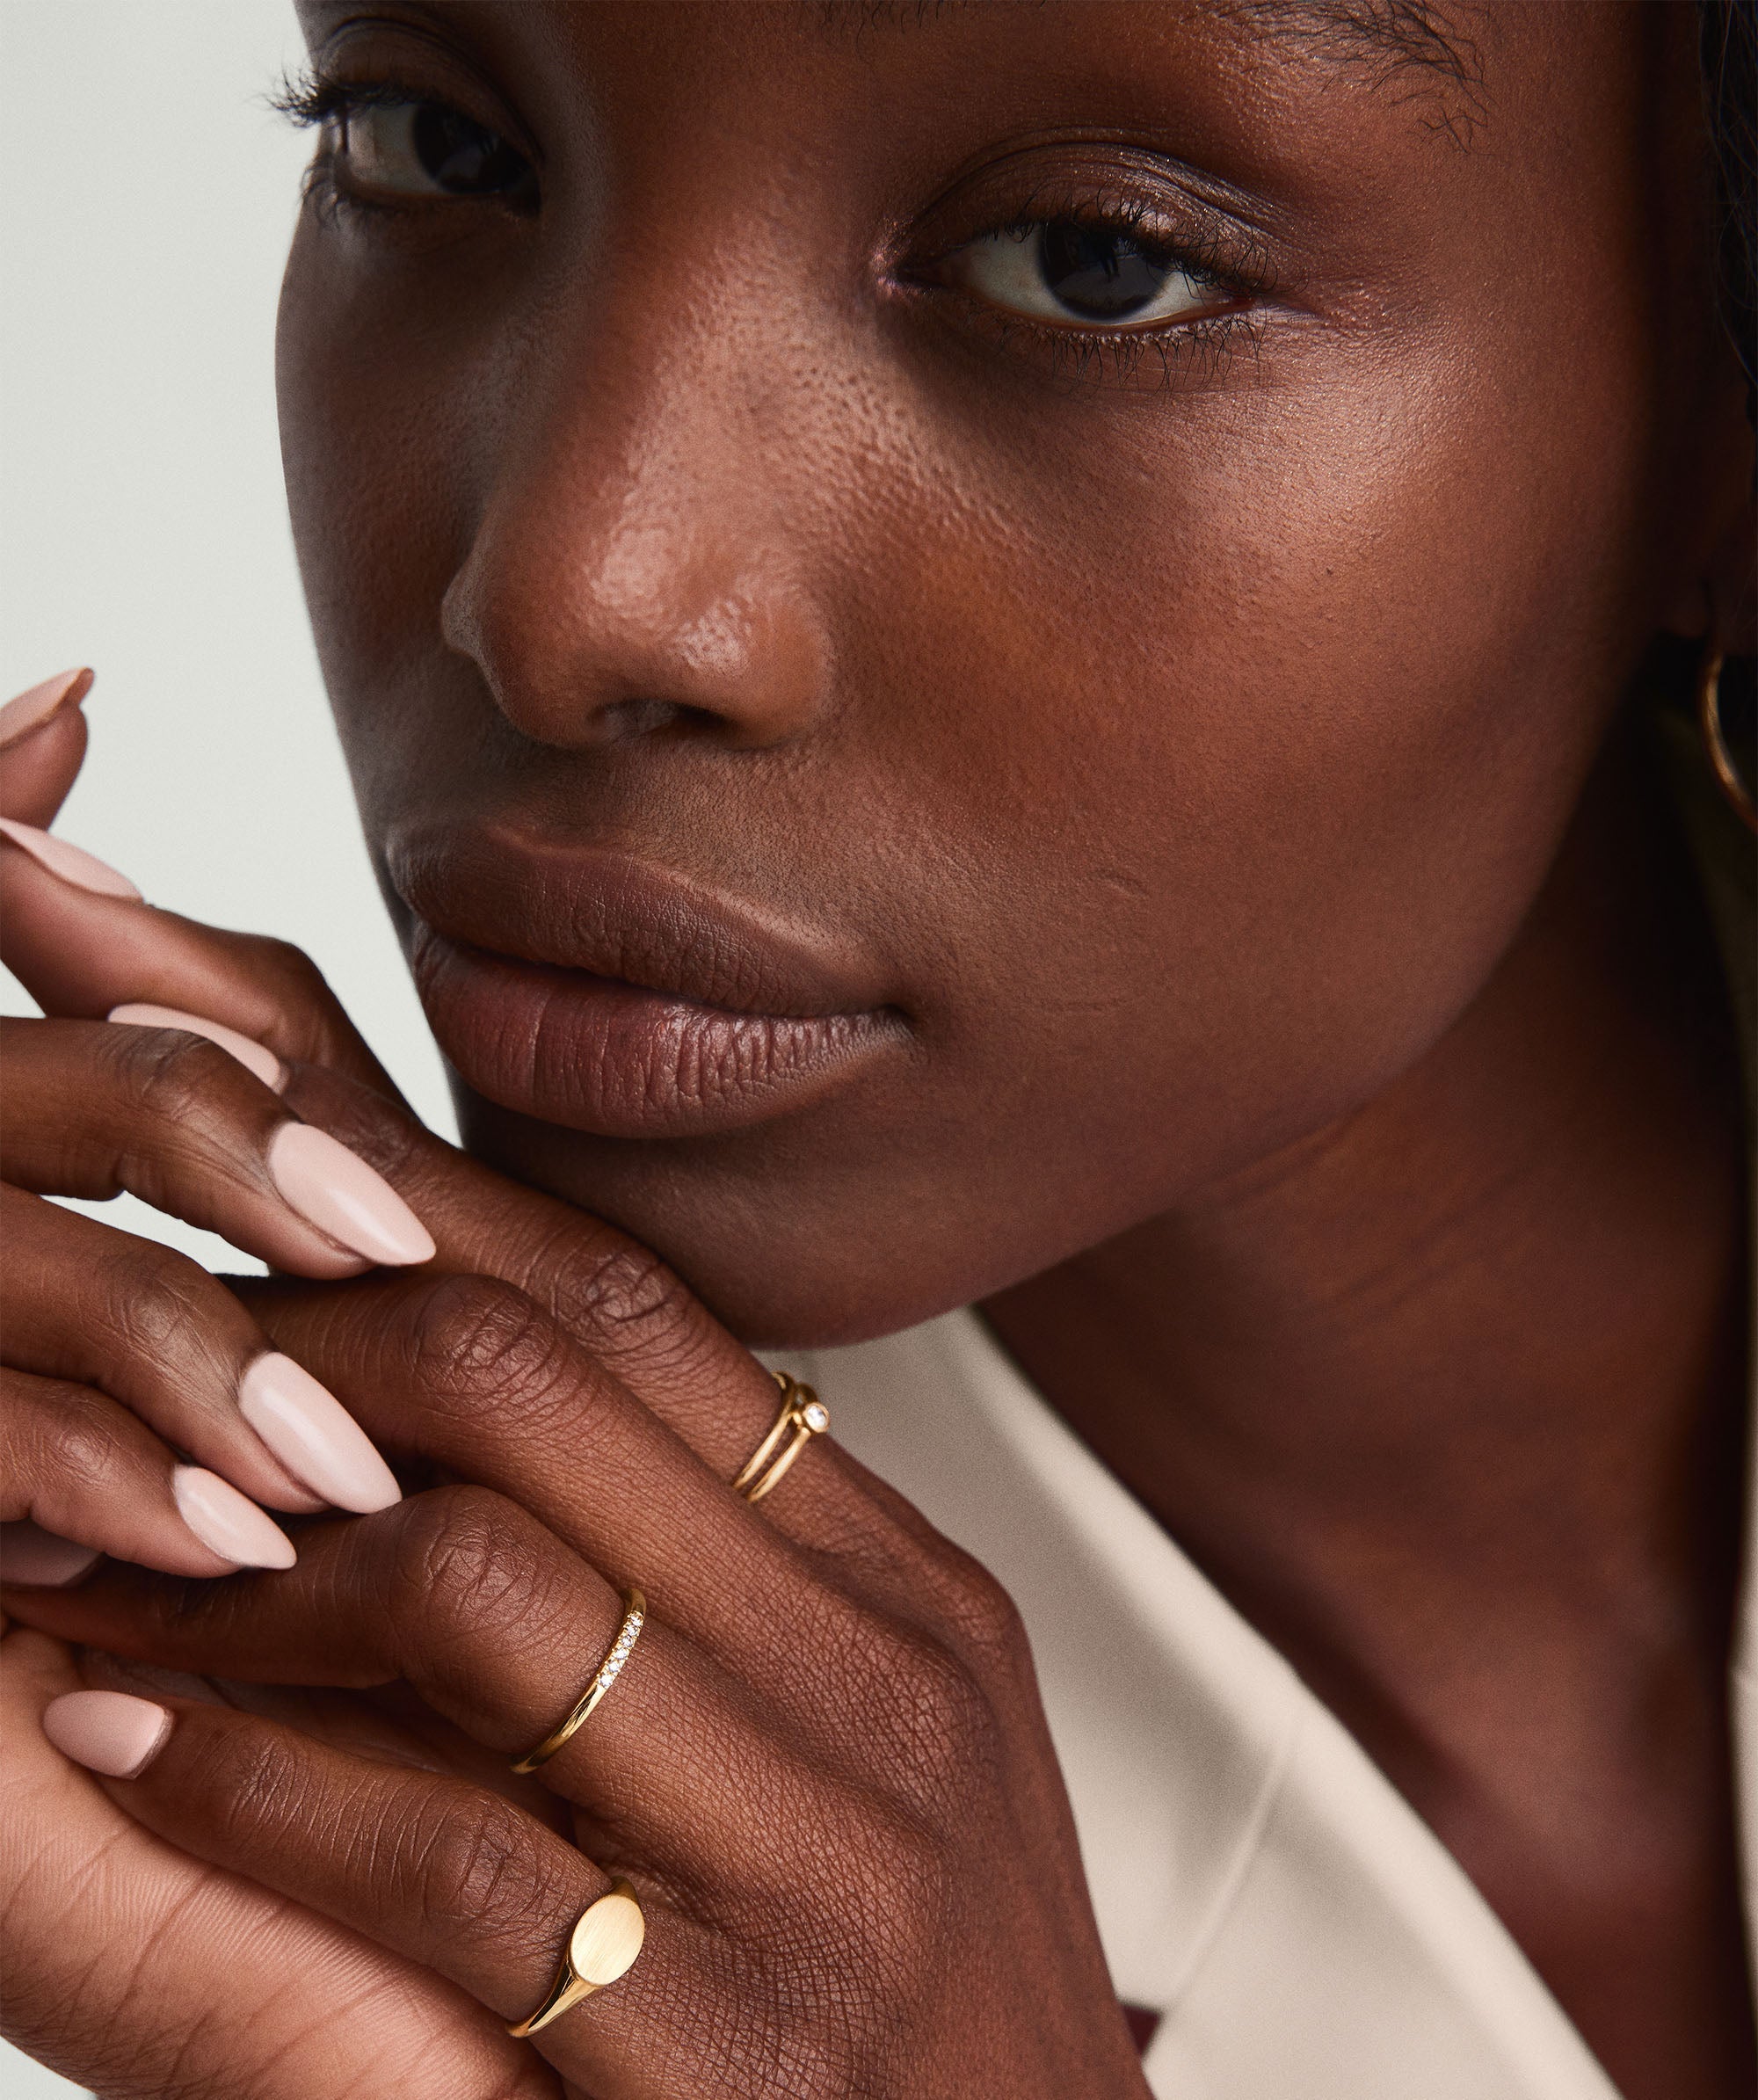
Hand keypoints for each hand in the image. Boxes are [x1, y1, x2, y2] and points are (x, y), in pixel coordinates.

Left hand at [1, 676, 1141, 2095]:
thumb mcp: (833, 1745)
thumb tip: (471, 1395)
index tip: (199, 1070)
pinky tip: (108, 1724)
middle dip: (272, 1309)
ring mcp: (825, 1858)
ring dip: (228, 1545)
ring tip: (65, 1535)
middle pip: (538, 1376)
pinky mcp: (737, 2054)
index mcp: (897, 1580)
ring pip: (478, 1577)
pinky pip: (449, 1857)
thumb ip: (695, 1572)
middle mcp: (879, 1674)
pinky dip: (244, 1780)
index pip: (624, 1298)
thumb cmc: (889, 2015)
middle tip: (87, 1295)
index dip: (388, 1172)